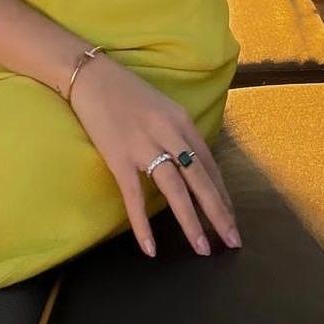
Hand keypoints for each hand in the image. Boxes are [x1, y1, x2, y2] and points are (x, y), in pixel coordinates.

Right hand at [67, 52, 241, 259]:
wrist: (90, 75)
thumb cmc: (126, 91)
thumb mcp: (162, 107)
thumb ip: (178, 133)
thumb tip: (191, 164)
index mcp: (181, 120)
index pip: (209, 163)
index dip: (222, 192)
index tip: (231, 217)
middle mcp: (168, 132)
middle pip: (200, 178)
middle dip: (219, 211)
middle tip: (233, 240)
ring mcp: (144, 145)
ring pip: (175, 189)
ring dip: (191, 221)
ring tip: (203, 248)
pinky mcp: (119, 157)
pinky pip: (134, 196)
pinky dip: (142, 224)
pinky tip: (150, 248)